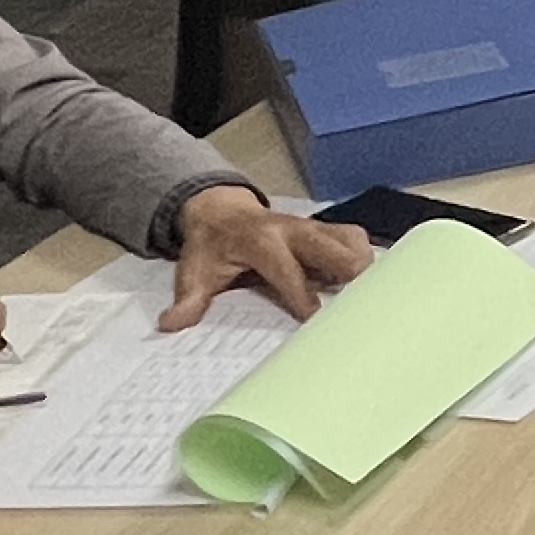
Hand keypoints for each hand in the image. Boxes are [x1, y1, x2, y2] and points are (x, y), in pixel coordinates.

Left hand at [164, 185, 372, 330]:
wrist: (220, 210)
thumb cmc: (211, 246)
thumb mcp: (193, 271)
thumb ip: (188, 299)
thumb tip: (171, 324)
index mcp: (261, 242)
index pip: (289, 270)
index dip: (303, 297)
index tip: (316, 323)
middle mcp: (293, 230)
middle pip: (336, 247)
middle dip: (350, 276)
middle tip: (358, 310)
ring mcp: (312, 227)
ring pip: (352, 240)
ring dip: (361, 268)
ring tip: (363, 300)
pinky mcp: (324, 228)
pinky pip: (355, 237)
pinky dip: (362, 258)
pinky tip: (360, 284)